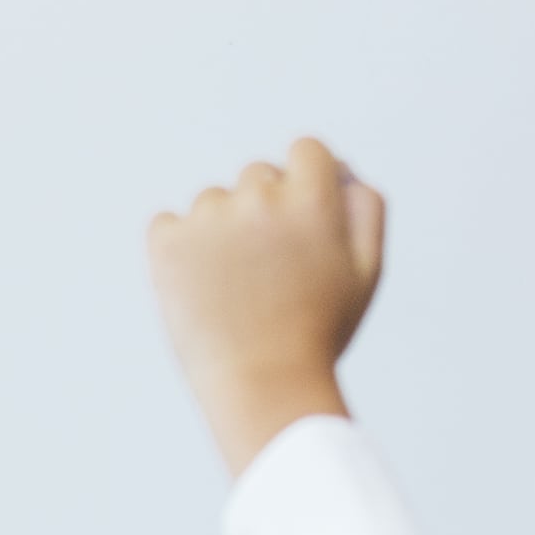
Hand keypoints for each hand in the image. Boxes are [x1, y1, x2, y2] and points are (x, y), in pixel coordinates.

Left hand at [145, 136, 386, 473]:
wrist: (263, 385)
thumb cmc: (320, 330)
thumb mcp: (366, 270)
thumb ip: (365, 207)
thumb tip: (343, 169)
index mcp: (313, 200)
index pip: (307, 150)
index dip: (307, 181)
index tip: (301, 217)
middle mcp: (259, 197)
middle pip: (259, 175)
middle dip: (266, 210)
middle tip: (274, 270)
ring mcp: (208, 218)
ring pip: (214, 201)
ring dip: (224, 231)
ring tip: (240, 288)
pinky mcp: (167, 242)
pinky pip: (171, 225)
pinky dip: (182, 249)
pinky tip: (204, 288)